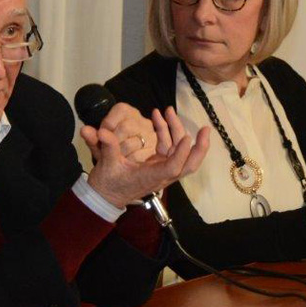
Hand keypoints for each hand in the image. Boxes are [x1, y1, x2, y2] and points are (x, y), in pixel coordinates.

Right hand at [82, 106, 210, 207]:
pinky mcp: (158, 164)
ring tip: (167, 111)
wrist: (107, 195)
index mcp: (151, 177)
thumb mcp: (106, 165)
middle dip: (199, 148)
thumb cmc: (108, 183)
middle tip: (205, 129)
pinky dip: (166, 133)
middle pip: (188, 165)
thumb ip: (107, 146)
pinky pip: (169, 148)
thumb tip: (100, 130)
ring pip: (179, 152)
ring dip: (176, 131)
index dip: (181, 154)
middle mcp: (161, 175)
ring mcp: (162, 170)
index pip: (172, 168)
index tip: (187, 137)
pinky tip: (158, 119)